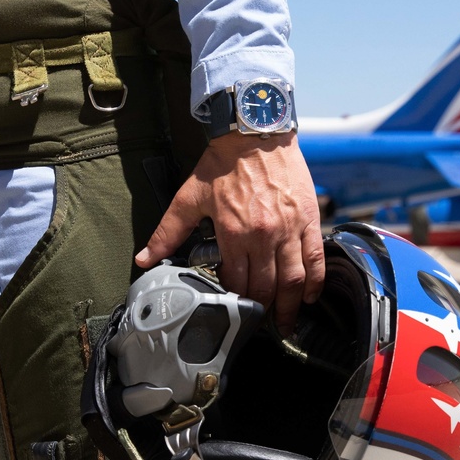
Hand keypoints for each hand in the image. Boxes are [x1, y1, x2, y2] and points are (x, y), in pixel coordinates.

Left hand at [136, 133, 324, 333]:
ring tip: (285, 323)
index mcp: (233, 233)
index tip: (234, 312)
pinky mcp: (309, 219)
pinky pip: (315, 258)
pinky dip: (314, 282)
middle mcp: (264, 236)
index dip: (235, 302)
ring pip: (293, 280)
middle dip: (262, 313)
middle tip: (260, 327)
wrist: (256, 132)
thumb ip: (167, 232)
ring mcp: (290, 229)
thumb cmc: (223, 163)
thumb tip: (144, 259)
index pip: (236, 283)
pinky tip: (309, 296)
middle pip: (266, 288)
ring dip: (290, 307)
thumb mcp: (189, 196)